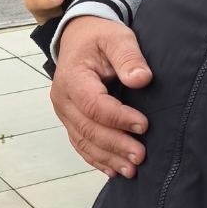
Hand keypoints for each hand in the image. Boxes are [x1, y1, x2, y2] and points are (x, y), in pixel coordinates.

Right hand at [51, 16, 152, 177]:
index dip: (118, 118)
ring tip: (132, 170)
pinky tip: (114, 170)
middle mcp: (63, 99)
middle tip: (141, 156)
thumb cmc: (101, 37)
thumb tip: (142, 79)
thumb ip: (129, 56)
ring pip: (83, 141)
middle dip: (115, 144)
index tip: (143, 125)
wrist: (80, 37)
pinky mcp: (71, 121)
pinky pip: (81, 144)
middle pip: (88, 129)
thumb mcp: (117, 37)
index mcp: (73, 77)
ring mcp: (65, 113)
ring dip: (108, 158)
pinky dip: (97, 159)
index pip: (94, 105)